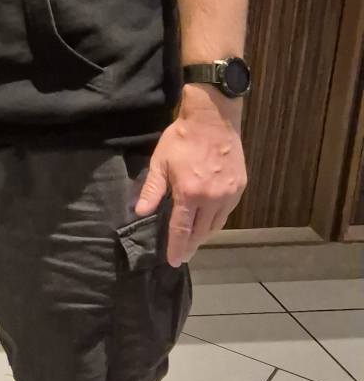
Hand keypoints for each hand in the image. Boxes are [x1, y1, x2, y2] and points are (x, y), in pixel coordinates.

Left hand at [135, 90, 246, 265]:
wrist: (214, 119)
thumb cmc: (182, 139)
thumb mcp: (160, 162)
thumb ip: (152, 190)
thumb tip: (140, 212)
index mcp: (190, 194)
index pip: (182, 230)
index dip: (177, 247)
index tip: (174, 261)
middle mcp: (212, 199)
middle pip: (201, 231)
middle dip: (191, 245)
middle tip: (183, 253)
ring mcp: (229, 194)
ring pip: (217, 224)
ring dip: (204, 234)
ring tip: (194, 240)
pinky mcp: (240, 187)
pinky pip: (227, 212)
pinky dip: (216, 220)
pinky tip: (208, 221)